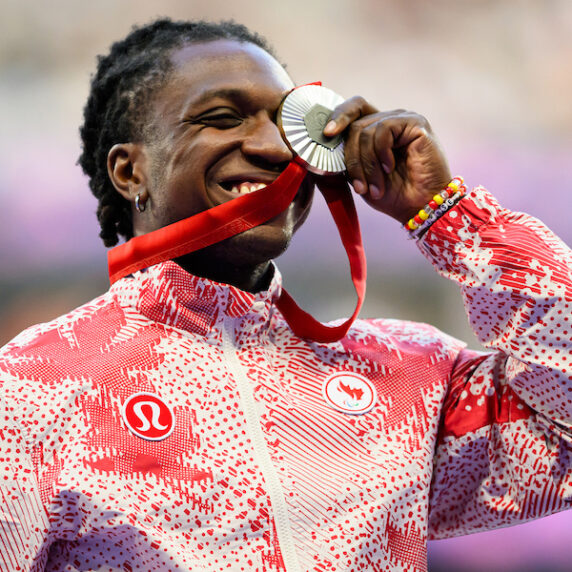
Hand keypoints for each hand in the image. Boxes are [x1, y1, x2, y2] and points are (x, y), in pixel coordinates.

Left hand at [323, 97, 451, 222]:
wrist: (420, 208)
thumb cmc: (392, 195)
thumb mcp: (360, 177)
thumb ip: (346, 158)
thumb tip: (326, 142)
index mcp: (376, 130)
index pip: (354, 110)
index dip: (338, 116)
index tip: (327, 134)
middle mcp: (389, 120)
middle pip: (355, 125)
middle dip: (352, 160)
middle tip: (360, 186)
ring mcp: (403, 119)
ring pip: (366, 131)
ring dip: (367, 165)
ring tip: (376, 187)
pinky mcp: (415, 123)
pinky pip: (384, 130)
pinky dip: (381, 154)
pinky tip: (389, 168)